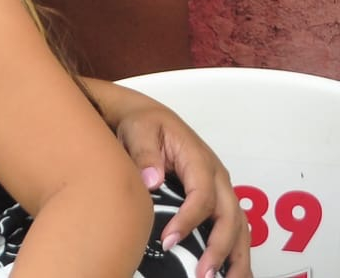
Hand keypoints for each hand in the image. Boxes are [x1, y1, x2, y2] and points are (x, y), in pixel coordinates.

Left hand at [97, 83, 250, 277]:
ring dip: (237, 256)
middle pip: (229, 216)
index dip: (189, 220)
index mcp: (199, 160)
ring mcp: (222, 189)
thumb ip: (144, 154)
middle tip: (203, 273)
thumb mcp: (139, 130)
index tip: (168, 240)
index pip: (202, 196)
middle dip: (219, 248)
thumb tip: (152, 181)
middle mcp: (217, 177)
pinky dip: (237, 251)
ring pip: (240, 226)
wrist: (148, 118)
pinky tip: (233, 273)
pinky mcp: (219, 199)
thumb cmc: (143, 124)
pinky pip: (235, 228)